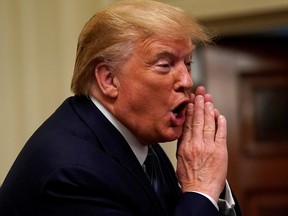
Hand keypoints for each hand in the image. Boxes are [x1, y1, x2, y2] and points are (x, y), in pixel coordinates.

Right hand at [176, 86, 227, 201]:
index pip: (187, 123)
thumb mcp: (179, 159)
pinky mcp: (220, 151)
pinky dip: (220, 123)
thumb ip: (182, 144)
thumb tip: (184, 131)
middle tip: (200, 93)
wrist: (200, 191)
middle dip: (199, 104)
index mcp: (185, 146)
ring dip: (209, 110)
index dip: (189, 110)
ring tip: (208, 99)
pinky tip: (219, 114)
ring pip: (208, 123)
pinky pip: (221, 133)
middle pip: (197, 120)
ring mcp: (209, 147)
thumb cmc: (189, 178)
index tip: (190, 101)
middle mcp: (196, 144)